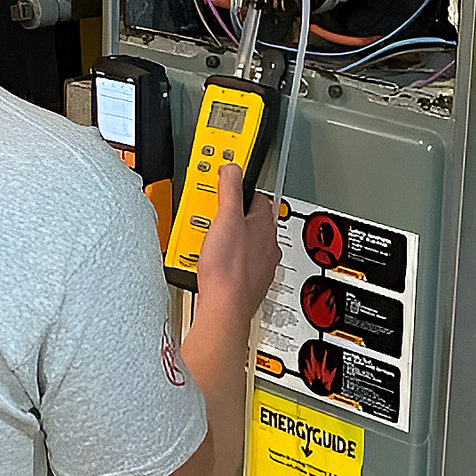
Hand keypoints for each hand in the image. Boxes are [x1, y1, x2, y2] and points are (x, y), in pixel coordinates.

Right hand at [193, 163, 279, 325]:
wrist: (224, 307)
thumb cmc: (229, 268)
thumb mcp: (225, 218)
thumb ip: (230, 188)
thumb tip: (232, 168)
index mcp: (265, 226)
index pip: (257, 197)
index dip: (240, 190)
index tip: (226, 187)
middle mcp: (268, 246)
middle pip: (249, 221)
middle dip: (230, 217)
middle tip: (211, 219)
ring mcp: (260, 266)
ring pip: (243, 244)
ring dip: (227, 240)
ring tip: (208, 242)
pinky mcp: (248, 283)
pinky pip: (237, 264)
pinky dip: (226, 261)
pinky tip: (212, 264)